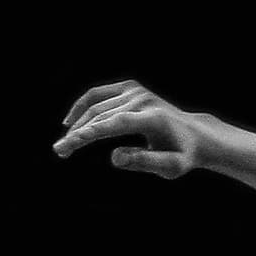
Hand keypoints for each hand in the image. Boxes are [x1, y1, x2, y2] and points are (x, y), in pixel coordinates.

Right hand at [52, 79, 208, 178]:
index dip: (89, 133)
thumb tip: (114, 157)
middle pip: (101, 115)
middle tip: (60, 152)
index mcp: (152, 118)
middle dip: (78, 134)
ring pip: (97, 106)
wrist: (196, 135)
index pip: (113, 124)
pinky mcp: (131, 88)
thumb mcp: (170, 166)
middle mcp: (142, 100)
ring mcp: (136, 91)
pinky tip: (71, 121)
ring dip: (77, 124)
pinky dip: (83, 105)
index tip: (68, 144)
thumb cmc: (183, 156)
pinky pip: (99, 95)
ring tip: (64, 144)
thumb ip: (144, 162)